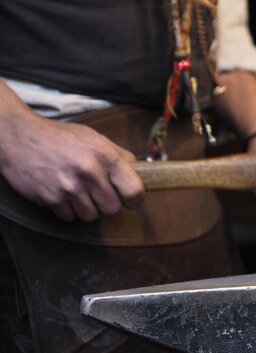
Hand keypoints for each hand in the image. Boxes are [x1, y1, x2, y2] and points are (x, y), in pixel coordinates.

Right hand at [0, 113, 143, 221]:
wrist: (20, 136)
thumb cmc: (61, 137)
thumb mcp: (94, 138)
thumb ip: (119, 155)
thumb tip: (140, 172)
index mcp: (105, 156)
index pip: (134, 190)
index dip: (134, 199)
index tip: (130, 199)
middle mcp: (89, 172)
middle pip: (113, 208)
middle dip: (107, 203)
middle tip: (97, 192)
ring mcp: (70, 187)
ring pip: (91, 215)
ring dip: (86, 207)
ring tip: (76, 190)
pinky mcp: (52, 198)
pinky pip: (70, 216)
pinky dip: (67, 209)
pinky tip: (61, 192)